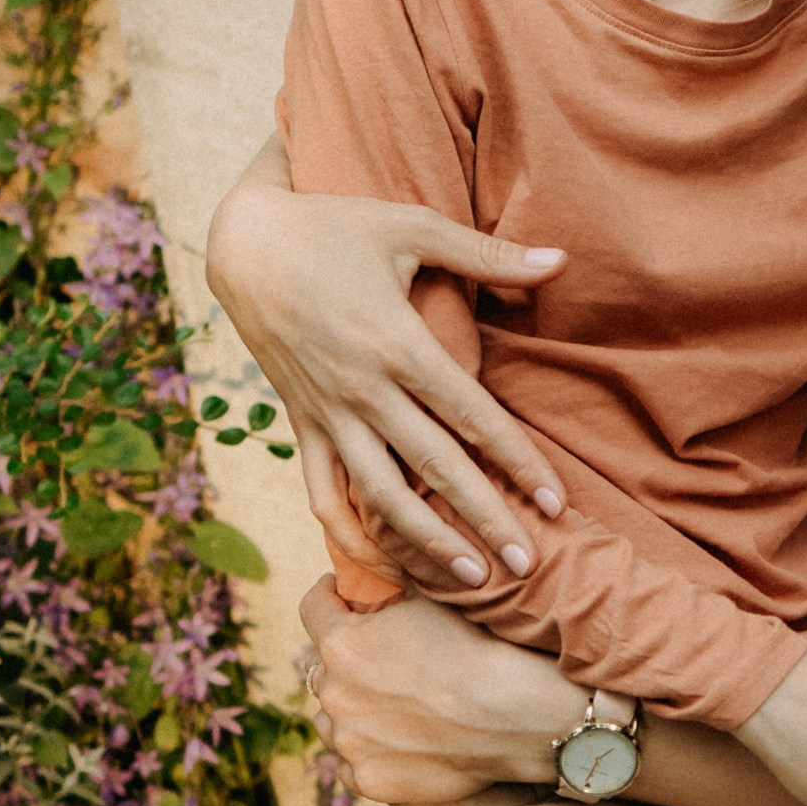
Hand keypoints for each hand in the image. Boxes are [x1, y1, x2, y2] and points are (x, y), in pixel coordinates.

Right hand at [207, 137, 567, 581]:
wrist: (244, 243)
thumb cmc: (336, 225)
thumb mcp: (413, 226)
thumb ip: (489, 254)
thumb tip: (562, 261)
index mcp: (397, 344)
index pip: (473, 418)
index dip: (518, 463)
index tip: (556, 502)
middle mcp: (362, 390)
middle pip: (435, 468)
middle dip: (484, 519)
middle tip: (529, 563)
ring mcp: (327, 413)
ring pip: (381, 494)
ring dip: (426, 541)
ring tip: (471, 579)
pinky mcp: (299, 423)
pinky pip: (322, 491)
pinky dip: (349, 533)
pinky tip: (384, 564)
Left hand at [300, 577, 576, 801]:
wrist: (516, 714)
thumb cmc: (477, 650)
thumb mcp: (431, 600)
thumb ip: (392, 589)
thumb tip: (380, 572)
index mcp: (341, 644)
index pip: (312, 608)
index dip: (327, 596)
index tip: (339, 595)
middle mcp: (334, 694)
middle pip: (319, 668)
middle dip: (343, 658)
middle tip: (376, 656)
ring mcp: (350, 742)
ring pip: (330, 719)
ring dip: (349, 708)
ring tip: (386, 704)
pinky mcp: (369, 780)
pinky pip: (352, 763)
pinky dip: (367, 751)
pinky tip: (399, 740)